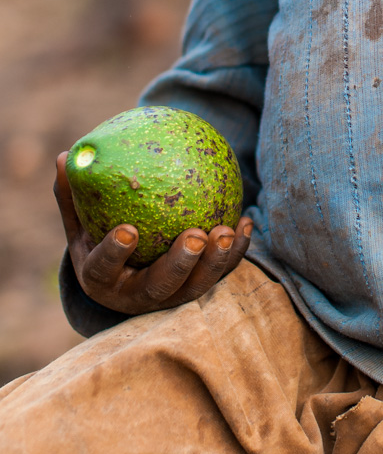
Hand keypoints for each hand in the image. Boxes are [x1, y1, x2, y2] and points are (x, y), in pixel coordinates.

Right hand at [54, 152, 252, 314]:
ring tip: (227, 231)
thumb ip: (73, 195)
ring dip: (216, 261)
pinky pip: (221, 271)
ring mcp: (171, 298)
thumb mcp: (80, 224)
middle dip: (181, 264)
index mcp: (103, 281)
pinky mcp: (197, 289)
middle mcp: (137, 296)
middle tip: (195, 236)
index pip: (104, 270)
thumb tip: (64, 156)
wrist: (125, 280)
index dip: (115, 253)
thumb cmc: (98, 240)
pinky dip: (236, 250)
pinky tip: (246, 221)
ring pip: (197, 285)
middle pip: (161, 286)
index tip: (128, 229)